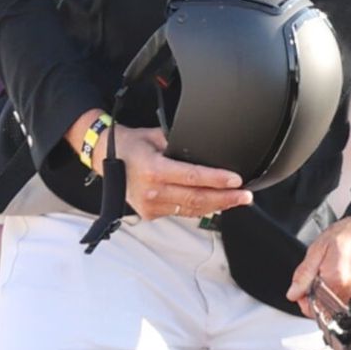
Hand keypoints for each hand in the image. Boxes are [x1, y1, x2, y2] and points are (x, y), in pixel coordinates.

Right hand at [62, 113, 250, 221]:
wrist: (105, 159)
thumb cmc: (130, 145)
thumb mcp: (156, 136)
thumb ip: (181, 143)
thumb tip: (206, 148)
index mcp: (154, 170)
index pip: (193, 177)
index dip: (217, 180)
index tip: (236, 181)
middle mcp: (153, 192)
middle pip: (197, 199)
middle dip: (225, 198)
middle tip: (245, 196)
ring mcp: (151, 206)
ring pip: (191, 209)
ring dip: (216, 206)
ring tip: (236, 200)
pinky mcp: (150, 214)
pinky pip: (181, 212)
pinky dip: (199, 208)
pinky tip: (215, 204)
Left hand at [289, 215, 350, 312]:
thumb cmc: (347, 234)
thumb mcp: (317, 249)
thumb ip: (303, 274)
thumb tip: (294, 293)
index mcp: (335, 280)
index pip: (313, 309)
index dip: (305, 301)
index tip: (304, 290)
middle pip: (327, 311)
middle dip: (319, 299)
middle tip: (320, 279)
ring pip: (339, 309)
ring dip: (332, 298)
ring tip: (334, 277)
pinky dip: (345, 296)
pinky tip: (344, 280)